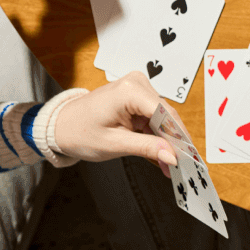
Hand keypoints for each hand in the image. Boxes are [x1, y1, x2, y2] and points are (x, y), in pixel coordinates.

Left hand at [50, 72, 177, 171]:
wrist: (61, 126)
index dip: (178, 136)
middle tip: (181, 166)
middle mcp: (136, 83)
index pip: (164, 112)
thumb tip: (173, 156)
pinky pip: (153, 116)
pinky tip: (160, 153)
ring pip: (162, 116)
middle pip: (166, 114)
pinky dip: (156, 134)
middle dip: (173, 141)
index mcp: (129, 90)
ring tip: (170, 164)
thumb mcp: (114, 144)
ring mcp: (137, 87)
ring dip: (166, 140)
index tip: (188, 157)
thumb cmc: (80, 132)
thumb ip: (147, 148)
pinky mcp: (136, 95)